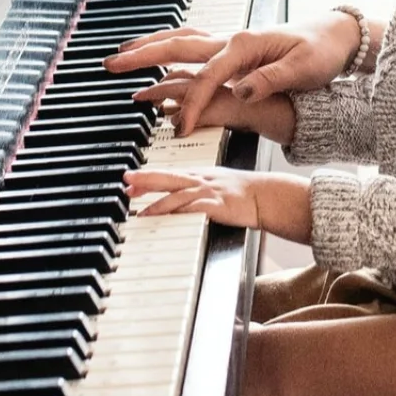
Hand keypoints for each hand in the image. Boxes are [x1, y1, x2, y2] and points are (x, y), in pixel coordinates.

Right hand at [105, 11, 363, 134]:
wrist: (336, 35)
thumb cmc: (321, 51)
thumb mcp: (304, 69)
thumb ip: (271, 78)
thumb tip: (243, 88)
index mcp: (246, 45)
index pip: (207, 77)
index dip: (192, 103)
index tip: (182, 128)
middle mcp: (232, 39)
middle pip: (179, 46)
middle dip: (143, 56)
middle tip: (112, 65)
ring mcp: (230, 41)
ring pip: (181, 40)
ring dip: (150, 46)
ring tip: (122, 54)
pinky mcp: (232, 47)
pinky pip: (192, 45)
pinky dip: (168, 47)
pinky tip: (156, 54)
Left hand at [124, 167, 311, 242]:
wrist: (269, 196)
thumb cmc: (246, 193)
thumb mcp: (219, 186)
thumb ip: (200, 191)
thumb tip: (183, 201)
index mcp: (201, 174)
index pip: (169, 173)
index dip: (148, 176)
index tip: (130, 180)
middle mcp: (202, 180)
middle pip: (168, 178)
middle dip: (145, 179)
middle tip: (126, 181)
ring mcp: (210, 192)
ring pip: (177, 196)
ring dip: (157, 204)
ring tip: (140, 214)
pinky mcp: (218, 206)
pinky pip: (194, 210)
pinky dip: (178, 215)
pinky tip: (168, 221)